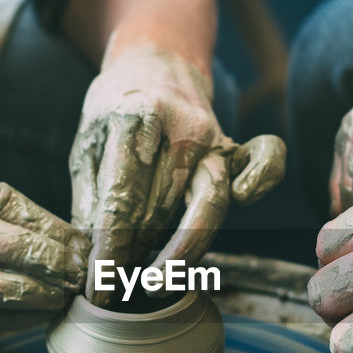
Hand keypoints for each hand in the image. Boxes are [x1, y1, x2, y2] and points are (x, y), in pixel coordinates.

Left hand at [68, 46, 284, 303]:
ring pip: (209, 202)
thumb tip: (91, 260)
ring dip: (184, 250)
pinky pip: (265, 160)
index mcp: (132, 118)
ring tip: (157, 282)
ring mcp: (213, 135)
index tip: (98, 286)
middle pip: (162, 208)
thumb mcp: (87, 143)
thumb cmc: (115, 110)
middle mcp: (179, 126)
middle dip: (137, 256)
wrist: (154, 62)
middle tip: (116, 290)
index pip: (121, 200)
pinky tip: (244, 200)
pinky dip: (263, 180)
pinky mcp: (235, 145)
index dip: (108, 251)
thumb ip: (89, 197)